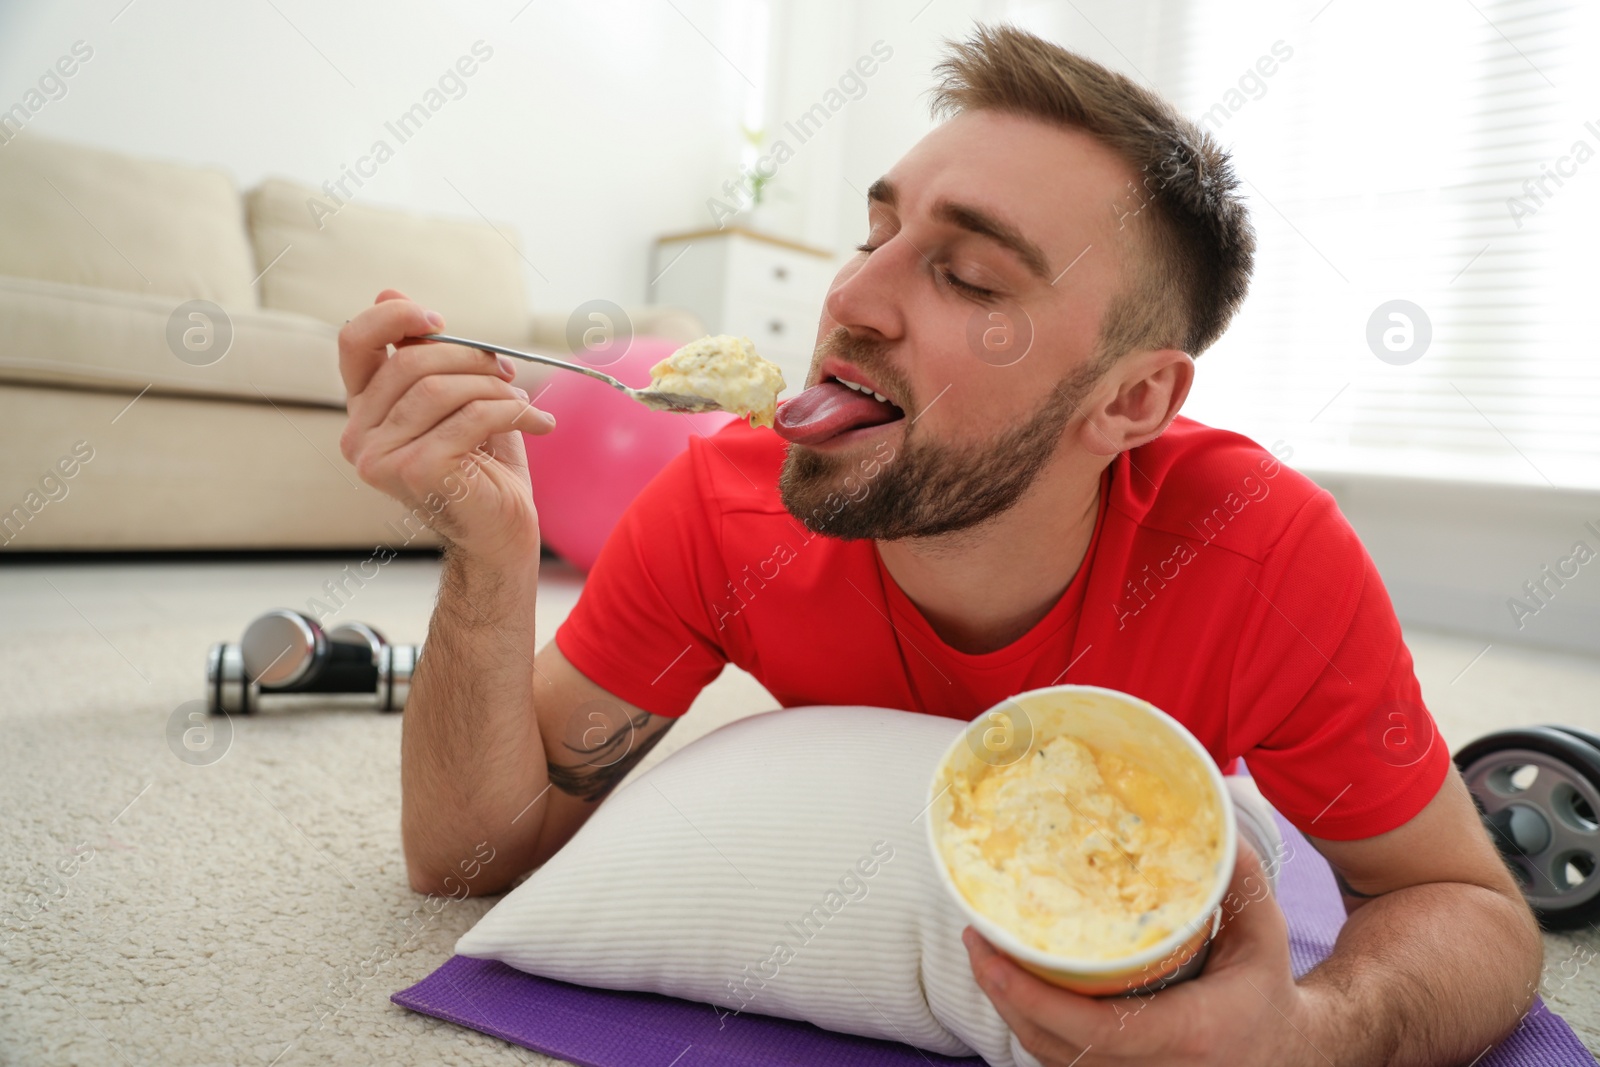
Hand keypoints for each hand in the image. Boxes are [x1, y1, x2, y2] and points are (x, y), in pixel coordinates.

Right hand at [338, 290, 555, 565]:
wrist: (501, 534)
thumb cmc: (482, 467)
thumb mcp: (455, 399)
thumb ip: (425, 355)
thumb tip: (388, 293)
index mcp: (364, 411)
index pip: (353, 343)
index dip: (393, 317)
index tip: (439, 320)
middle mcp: (359, 436)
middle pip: (410, 361)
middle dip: (470, 356)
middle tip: (508, 370)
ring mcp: (382, 458)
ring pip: (441, 387)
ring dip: (494, 386)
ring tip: (523, 400)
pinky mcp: (418, 471)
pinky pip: (472, 416)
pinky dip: (514, 411)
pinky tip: (538, 422)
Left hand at [965, 843, 1321, 1066]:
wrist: (1291, 1053)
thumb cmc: (1268, 989)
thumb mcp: (1263, 930)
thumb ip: (1237, 874)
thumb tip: (1209, 809)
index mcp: (1190, 1032)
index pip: (1094, 1029)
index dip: (1033, 997)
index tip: (994, 953)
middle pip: (1055, 1046)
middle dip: (1005, 995)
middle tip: (975, 938)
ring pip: (1050, 1060)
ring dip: (1010, 1011)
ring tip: (985, 954)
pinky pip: (1062, 1064)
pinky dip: (1032, 1028)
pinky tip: (1013, 987)